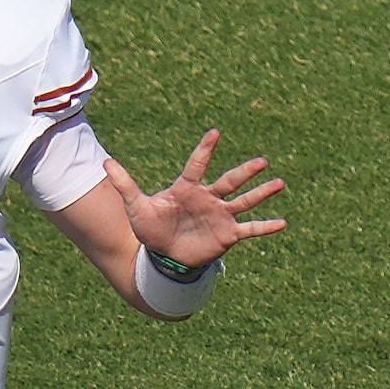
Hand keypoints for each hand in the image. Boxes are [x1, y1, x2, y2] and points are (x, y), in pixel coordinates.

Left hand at [102, 129, 284, 270]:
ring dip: (261, 193)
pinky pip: (250, 229)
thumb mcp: (136, 207)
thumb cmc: (151, 228)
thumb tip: (107, 163)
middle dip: (245, 172)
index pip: (197, 165)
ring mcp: (220, 215)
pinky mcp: (227, 234)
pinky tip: (283, 223)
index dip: (205, 150)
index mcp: (188, 188)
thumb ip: (125, 185)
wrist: (163, 255)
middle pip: (230, 181)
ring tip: (279, 183)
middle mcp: (209, 198)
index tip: (214, 133)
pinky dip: (265, 227)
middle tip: (261, 161)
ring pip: (244, 201)